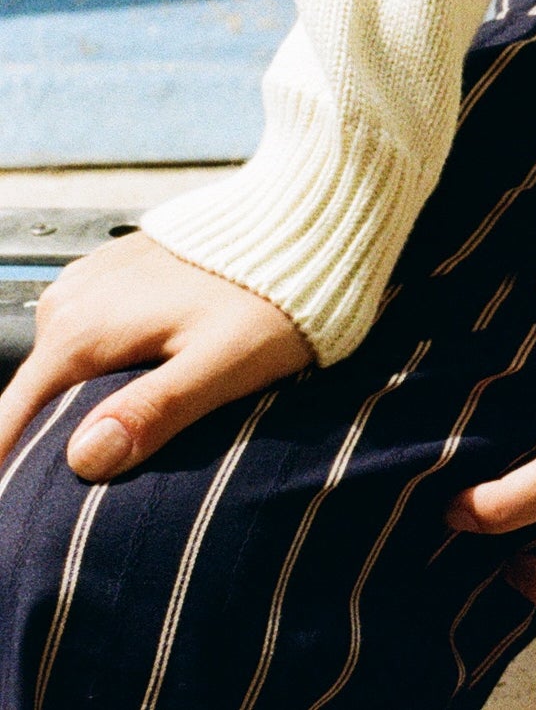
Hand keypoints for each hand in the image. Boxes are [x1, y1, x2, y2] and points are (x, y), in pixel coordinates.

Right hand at [0, 233, 311, 480]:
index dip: (7, 477)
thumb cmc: (275, 293)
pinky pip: (87, 341)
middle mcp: (70, 301)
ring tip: (120, 457)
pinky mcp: (115, 277)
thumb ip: (154, 410)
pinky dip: (101, 378)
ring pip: (61, 374)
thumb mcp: (222, 364)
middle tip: (77, 507)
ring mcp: (90, 283)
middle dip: (45, 452)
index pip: (8, 425)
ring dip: (78, 415)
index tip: (19, 523)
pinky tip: (138, 401)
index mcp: (79, 330)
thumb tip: (83, 458)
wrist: (303, 217)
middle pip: (33, 404)